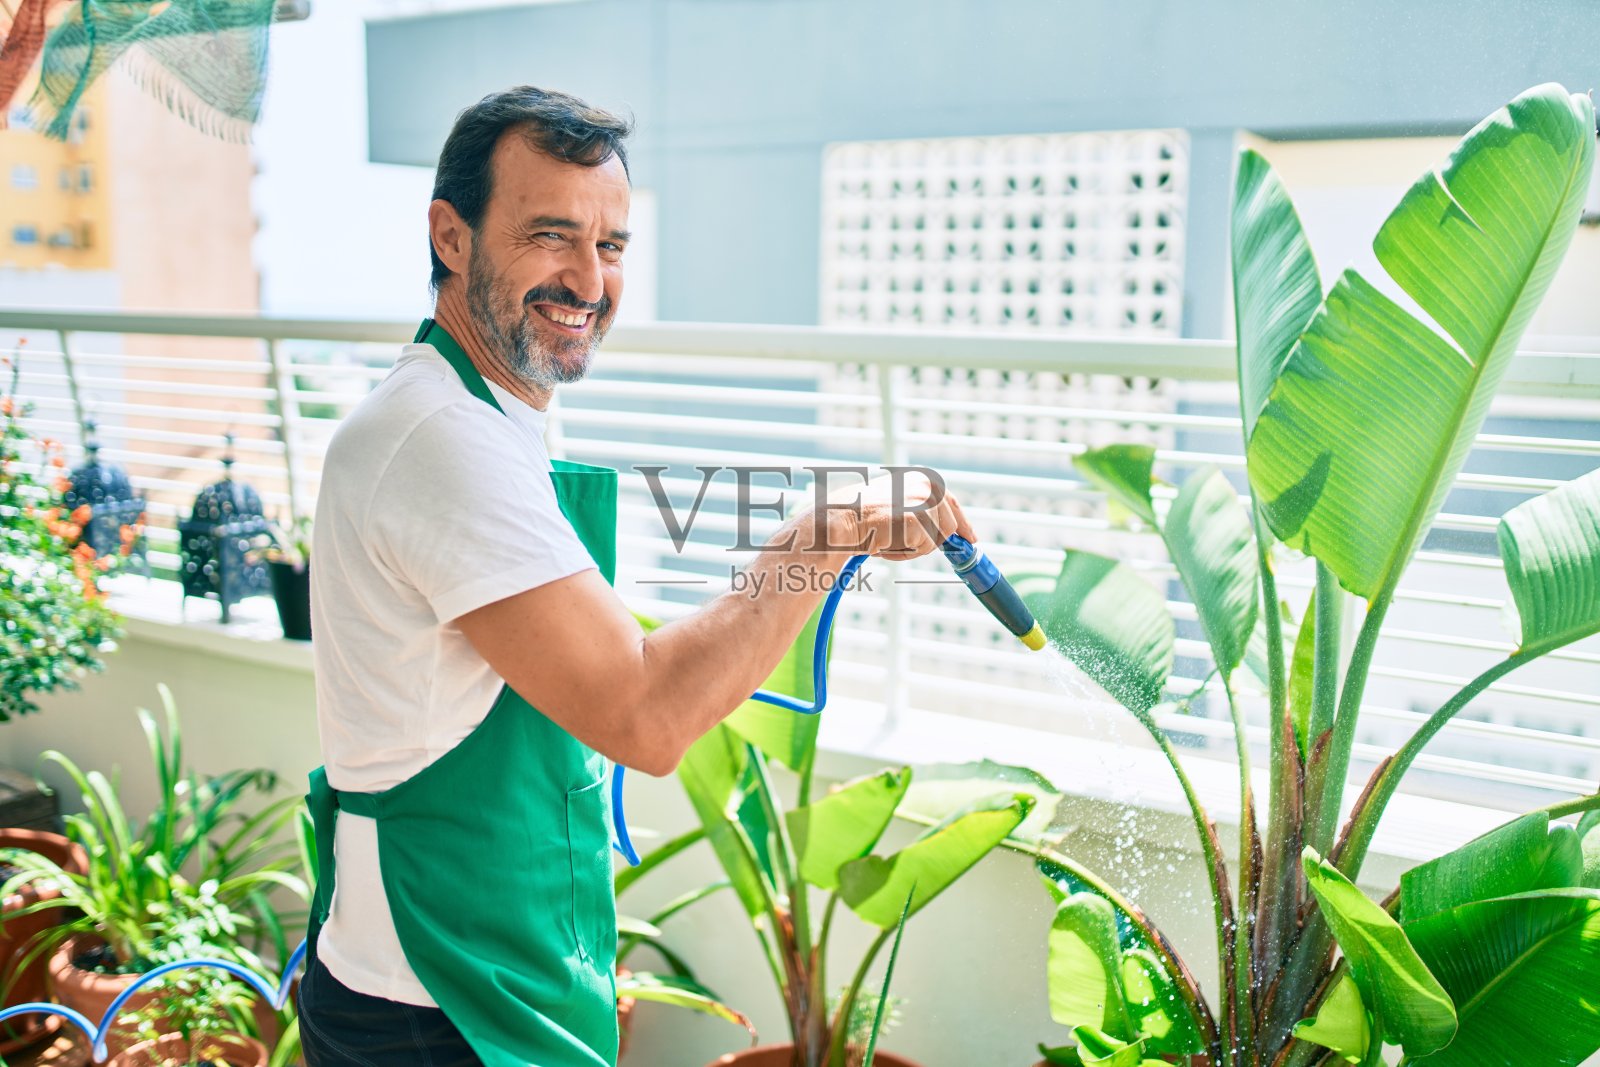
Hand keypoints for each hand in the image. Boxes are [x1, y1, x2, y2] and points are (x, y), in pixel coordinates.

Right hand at [823, 469, 974, 561]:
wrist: (842, 519)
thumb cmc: (863, 517)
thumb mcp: (898, 506)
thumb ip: (922, 512)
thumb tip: (948, 532)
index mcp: (922, 478)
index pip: (951, 502)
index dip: (962, 523)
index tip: (970, 538)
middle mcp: (928, 484)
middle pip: (950, 525)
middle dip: (937, 540)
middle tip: (917, 546)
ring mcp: (926, 501)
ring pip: (938, 540)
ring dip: (916, 548)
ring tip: (889, 540)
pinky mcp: (920, 519)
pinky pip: (923, 548)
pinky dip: (905, 553)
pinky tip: (885, 543)